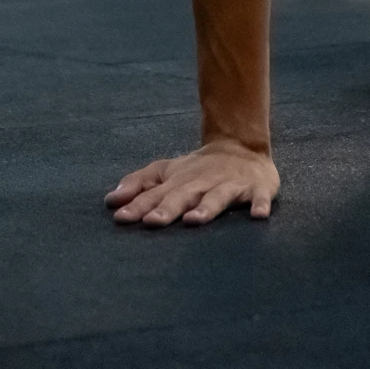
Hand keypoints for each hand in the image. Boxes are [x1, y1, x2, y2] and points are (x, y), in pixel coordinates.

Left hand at [106, 139, 277, 226]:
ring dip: (207, 208)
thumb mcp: (166, 171)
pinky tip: (258, 216)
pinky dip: (259, 205)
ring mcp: (230, 185)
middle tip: (152, 222)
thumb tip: (110, 201)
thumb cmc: (197, 169)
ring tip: (195, 220)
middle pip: (183, 196)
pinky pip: (259, 198)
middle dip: (168, 209)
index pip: (155, 194)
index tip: (121, 218)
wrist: (242, 146)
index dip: (138, 205)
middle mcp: (202, 183)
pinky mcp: (257, 188)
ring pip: (217, 197)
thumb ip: (139, 184)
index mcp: (179, 181)